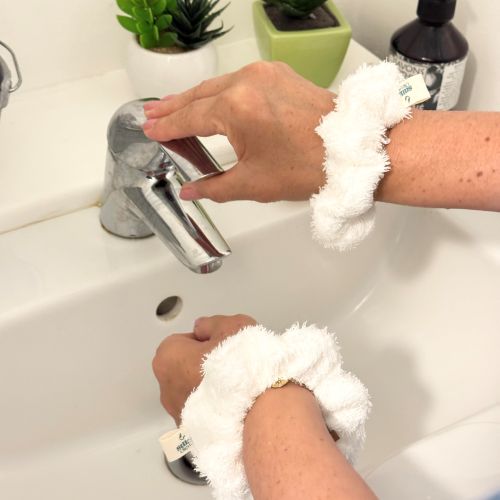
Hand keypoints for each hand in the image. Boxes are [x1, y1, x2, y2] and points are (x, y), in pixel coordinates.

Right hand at [142, 62, 334, 202]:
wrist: (352, 150)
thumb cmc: (310, 166)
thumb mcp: (254, 184)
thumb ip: (214, 187)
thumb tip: (190, 190)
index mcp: (236, 108)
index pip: (190, 118)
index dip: (168, 127)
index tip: (151, 130)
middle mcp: (248, 82)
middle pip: (199, 96)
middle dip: (173, 107)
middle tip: (152, 114)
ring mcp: (265, 74)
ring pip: (217, 85)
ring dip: (195, 98)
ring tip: (173, 107)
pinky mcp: (279, 74)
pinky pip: (239, 81)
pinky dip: (220, 92)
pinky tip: (210, 100)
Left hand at [152, 314, 256, 423]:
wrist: (259, 410)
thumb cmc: (241, 368)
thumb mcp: (230, 325)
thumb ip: (210, 324)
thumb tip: (203, 329)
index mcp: (168, 358)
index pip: (182, 341)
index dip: (205, 341)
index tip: (222, 343)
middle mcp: (167, 389)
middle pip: (184, 369)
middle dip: (204, 366)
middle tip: (230, 362)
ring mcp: (179, 415)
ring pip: (194, 395)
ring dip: (211, 389)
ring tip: (238, 385)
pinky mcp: (195, 435)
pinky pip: (204, 415)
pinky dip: (217, 410)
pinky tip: (237, 404)